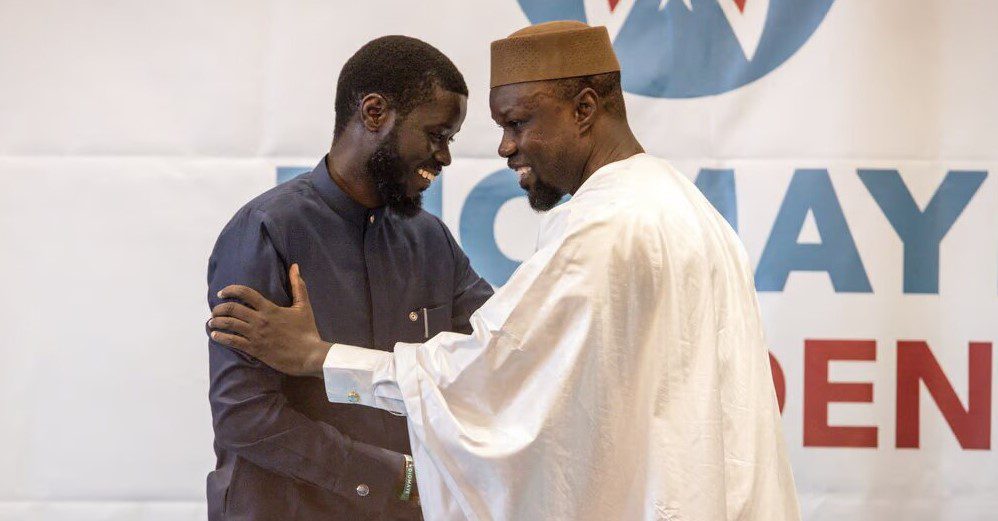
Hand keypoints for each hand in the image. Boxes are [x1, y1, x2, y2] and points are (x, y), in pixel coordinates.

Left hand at [209, 264, 328, 376]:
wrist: (310, 355)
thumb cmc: (307, 331)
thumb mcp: (303, 306)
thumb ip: (298, 286)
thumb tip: (295, 266)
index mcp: (270, 308)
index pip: (245, 293)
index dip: (230, 290)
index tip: (222, 292)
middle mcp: (260, 320)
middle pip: (232, 309)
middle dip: (219, 308)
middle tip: (215, 310)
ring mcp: (256, 335)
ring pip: (229, 325)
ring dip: (217, 322)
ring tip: (212, 322)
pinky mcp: (255, 349)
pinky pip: (233, 342)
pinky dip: (221, 337)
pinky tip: (215, 335)